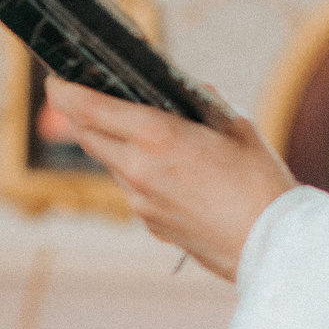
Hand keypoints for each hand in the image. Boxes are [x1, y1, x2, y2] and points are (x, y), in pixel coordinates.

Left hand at [44, 78, 299, 279]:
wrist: (272, 248)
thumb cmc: (261, 183)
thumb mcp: (236, 127)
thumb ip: (203, 104)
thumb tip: (184, 90)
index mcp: (157, 137)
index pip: (89, 109)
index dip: (65, 91)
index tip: (55, 80)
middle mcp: (138, 169)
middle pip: (88, 135)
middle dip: (78, 113)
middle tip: (78, 96)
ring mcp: (140, 201)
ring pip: (109, 163)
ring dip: (109, 143)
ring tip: (126, 126)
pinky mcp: (150, 224)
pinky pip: (131, 189)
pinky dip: (135, 171)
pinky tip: (161, 167)